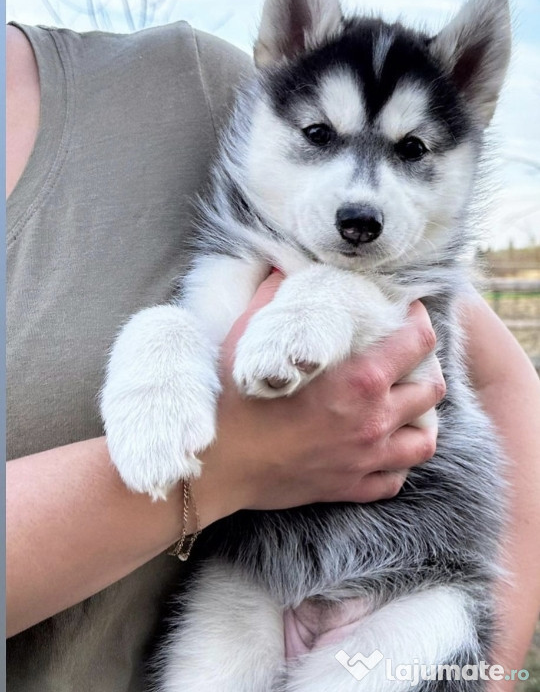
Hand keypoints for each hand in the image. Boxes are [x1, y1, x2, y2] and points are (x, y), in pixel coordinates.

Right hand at [192, 272, 444, 524]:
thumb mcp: (250, 336)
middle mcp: (373, 419)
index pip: (419, 341)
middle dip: (425, 368)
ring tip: (402, 407)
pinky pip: (394, 479)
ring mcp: (366, 459)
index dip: (418, 321)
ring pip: (424, 441)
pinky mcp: (350, 488)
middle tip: (405, 360)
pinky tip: (382, 449)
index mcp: (360, 379)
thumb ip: (275, 296)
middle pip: (431, 389)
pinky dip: (396, 463)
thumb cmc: (232, 399)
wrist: (215, 464)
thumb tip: (285, 266)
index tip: (406, 313)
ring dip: (419, 420)